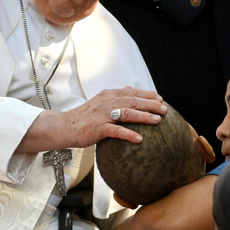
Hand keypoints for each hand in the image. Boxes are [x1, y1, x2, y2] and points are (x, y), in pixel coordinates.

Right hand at [17, 86, 166, 152]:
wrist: (65, 126)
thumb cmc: (84, 117)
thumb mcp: (100, 102)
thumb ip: (115, 97)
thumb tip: (130, 90)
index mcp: (109, 95)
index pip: (132, 92)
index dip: (148, 95)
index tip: (160, 99)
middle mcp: (107, 102)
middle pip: (134, 101)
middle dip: (151, 104)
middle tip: (165, 110)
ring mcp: (103, 115)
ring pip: (128, 113)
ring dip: (145, 116)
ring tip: (158, 121)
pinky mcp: (98, 128)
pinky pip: (116, 131)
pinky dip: (129, 134)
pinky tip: (140, 139)